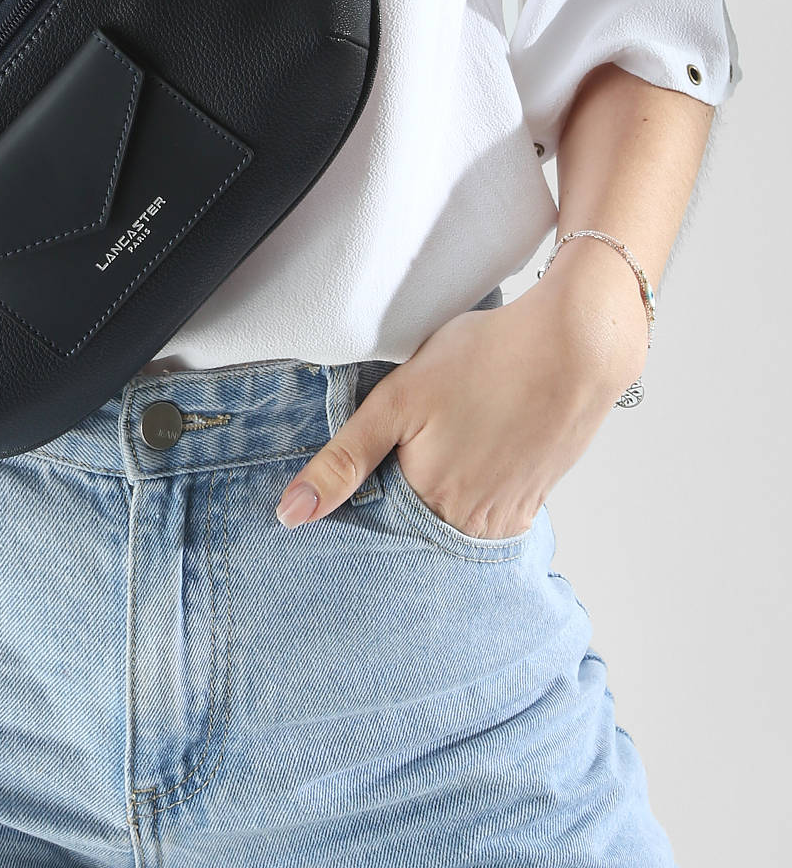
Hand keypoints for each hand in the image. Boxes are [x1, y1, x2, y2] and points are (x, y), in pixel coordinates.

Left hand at [274, 279, 649, 534]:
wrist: (577, 343)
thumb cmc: (486, 360)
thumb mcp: (396, 402)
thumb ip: (343, 460)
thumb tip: (291, 515)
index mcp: (430, 504)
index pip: (377, 522)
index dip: (363, 492)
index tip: (372, 456)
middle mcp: (472, 524)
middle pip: (417, 522)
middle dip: (402, 492)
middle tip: (418, 436)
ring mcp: (509, 513)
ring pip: (453, 516)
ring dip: (440, 490)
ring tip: (449, 435)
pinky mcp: (535, 496)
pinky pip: (490, 507)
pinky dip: (476, 483)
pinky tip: (477, 444)